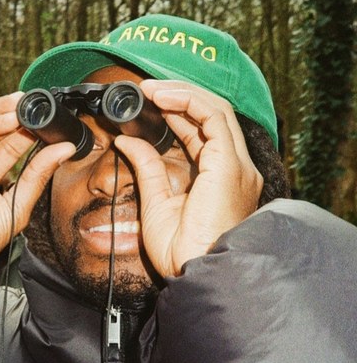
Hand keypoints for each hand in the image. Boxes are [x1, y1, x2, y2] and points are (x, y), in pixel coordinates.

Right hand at [0, 93, 73, 307]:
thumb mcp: (17, 204)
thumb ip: (37, 174)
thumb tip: (63, 148)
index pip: (6, 148)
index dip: (26, 132)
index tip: (49, 119)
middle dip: (14, 116)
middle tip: (38, 103)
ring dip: (0, 112)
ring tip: (24, 102)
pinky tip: (8, 117)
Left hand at [115, 80, 263, 277]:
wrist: (196, 273)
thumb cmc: (182, 253)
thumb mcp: (156, 203)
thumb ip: (147, 169)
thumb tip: (126, 142)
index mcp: (222, 179)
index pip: (204, 133)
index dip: (178, 113)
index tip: (150, 104)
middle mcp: (235, 169)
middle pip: (213, 116)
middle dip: (180, 97)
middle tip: (147, 90)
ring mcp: (236, 165)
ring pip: (216, 110)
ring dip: (182, 94)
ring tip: (151, 89)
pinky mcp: (229, 165)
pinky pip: (213, 118)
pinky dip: (188, 102)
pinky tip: (162, 98)